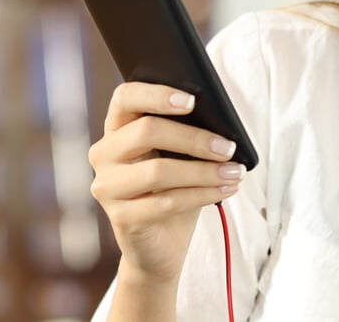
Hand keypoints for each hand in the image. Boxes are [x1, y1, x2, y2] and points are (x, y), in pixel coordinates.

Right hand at [88, 82, 246, 285]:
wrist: (160, 245)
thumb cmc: (172, 191)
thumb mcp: (178, 157)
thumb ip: (186, 134)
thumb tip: (221, 124)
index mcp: (116, 129)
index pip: (125, 98)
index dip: (156, 94)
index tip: (192, 100)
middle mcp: (104, 154)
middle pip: (146, 131)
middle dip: (194, 138)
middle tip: (228, 147)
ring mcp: (107, 187)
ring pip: (158, 171)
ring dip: (204, 171)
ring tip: (234, 173)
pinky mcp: (121, 218)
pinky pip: (166, 202)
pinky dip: (202, 195)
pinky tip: (224, 191)